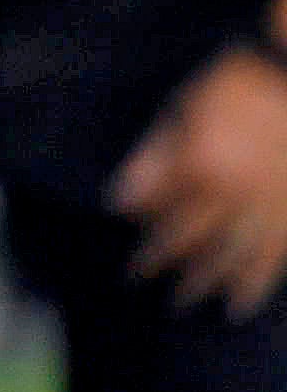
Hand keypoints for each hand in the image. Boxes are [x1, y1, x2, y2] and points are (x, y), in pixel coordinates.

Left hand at [114, 46, 286, 315]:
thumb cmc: (234, 88)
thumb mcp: (183, 110)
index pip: (161, 212)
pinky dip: (256, 283)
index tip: (127, 254)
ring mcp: (268, 208)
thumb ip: (153, 156)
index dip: (144, 234)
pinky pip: (274, 258)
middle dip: (167, 263)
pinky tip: (241, 304)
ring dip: (208, 282)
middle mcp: (233, 195)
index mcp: (200, 166)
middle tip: (145, 284)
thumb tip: (120, 198)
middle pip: (195, 240)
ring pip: (234, 256)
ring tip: (188, 302)